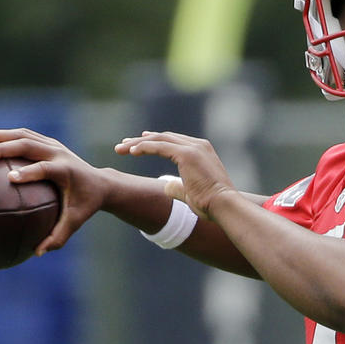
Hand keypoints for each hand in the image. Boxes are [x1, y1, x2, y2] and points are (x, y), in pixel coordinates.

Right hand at [0, 127, 106, 254]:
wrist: (101, 183)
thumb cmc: (85, 205)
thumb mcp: (74, 222)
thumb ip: (57, 237)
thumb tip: (36, 253)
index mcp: (66, 171)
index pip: (45, 168)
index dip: (28, 172)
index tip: (9, 178)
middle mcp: (59, 154)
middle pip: (28, 145)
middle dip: (5, 149)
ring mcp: (53, 145)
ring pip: (23, 135)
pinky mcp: (48, 142)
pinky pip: (22, 135)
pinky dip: (2, 137)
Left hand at [115, 131, 234, 219]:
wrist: (224, 206)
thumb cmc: (210, 204)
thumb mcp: (191, 193)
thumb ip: (178, 187)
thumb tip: (167, 186)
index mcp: (202, 151)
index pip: (173, 141)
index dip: (154, 142)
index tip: (137, 144)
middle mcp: (199, 145)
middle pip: (164, 137)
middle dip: (141, 141)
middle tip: (123, 145)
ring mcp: (193, 148)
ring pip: (159, 139)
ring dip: (137, 144)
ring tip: (120, 149)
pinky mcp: (186, 154)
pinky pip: (159, 146)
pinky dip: (144, 147)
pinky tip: (131, 152)